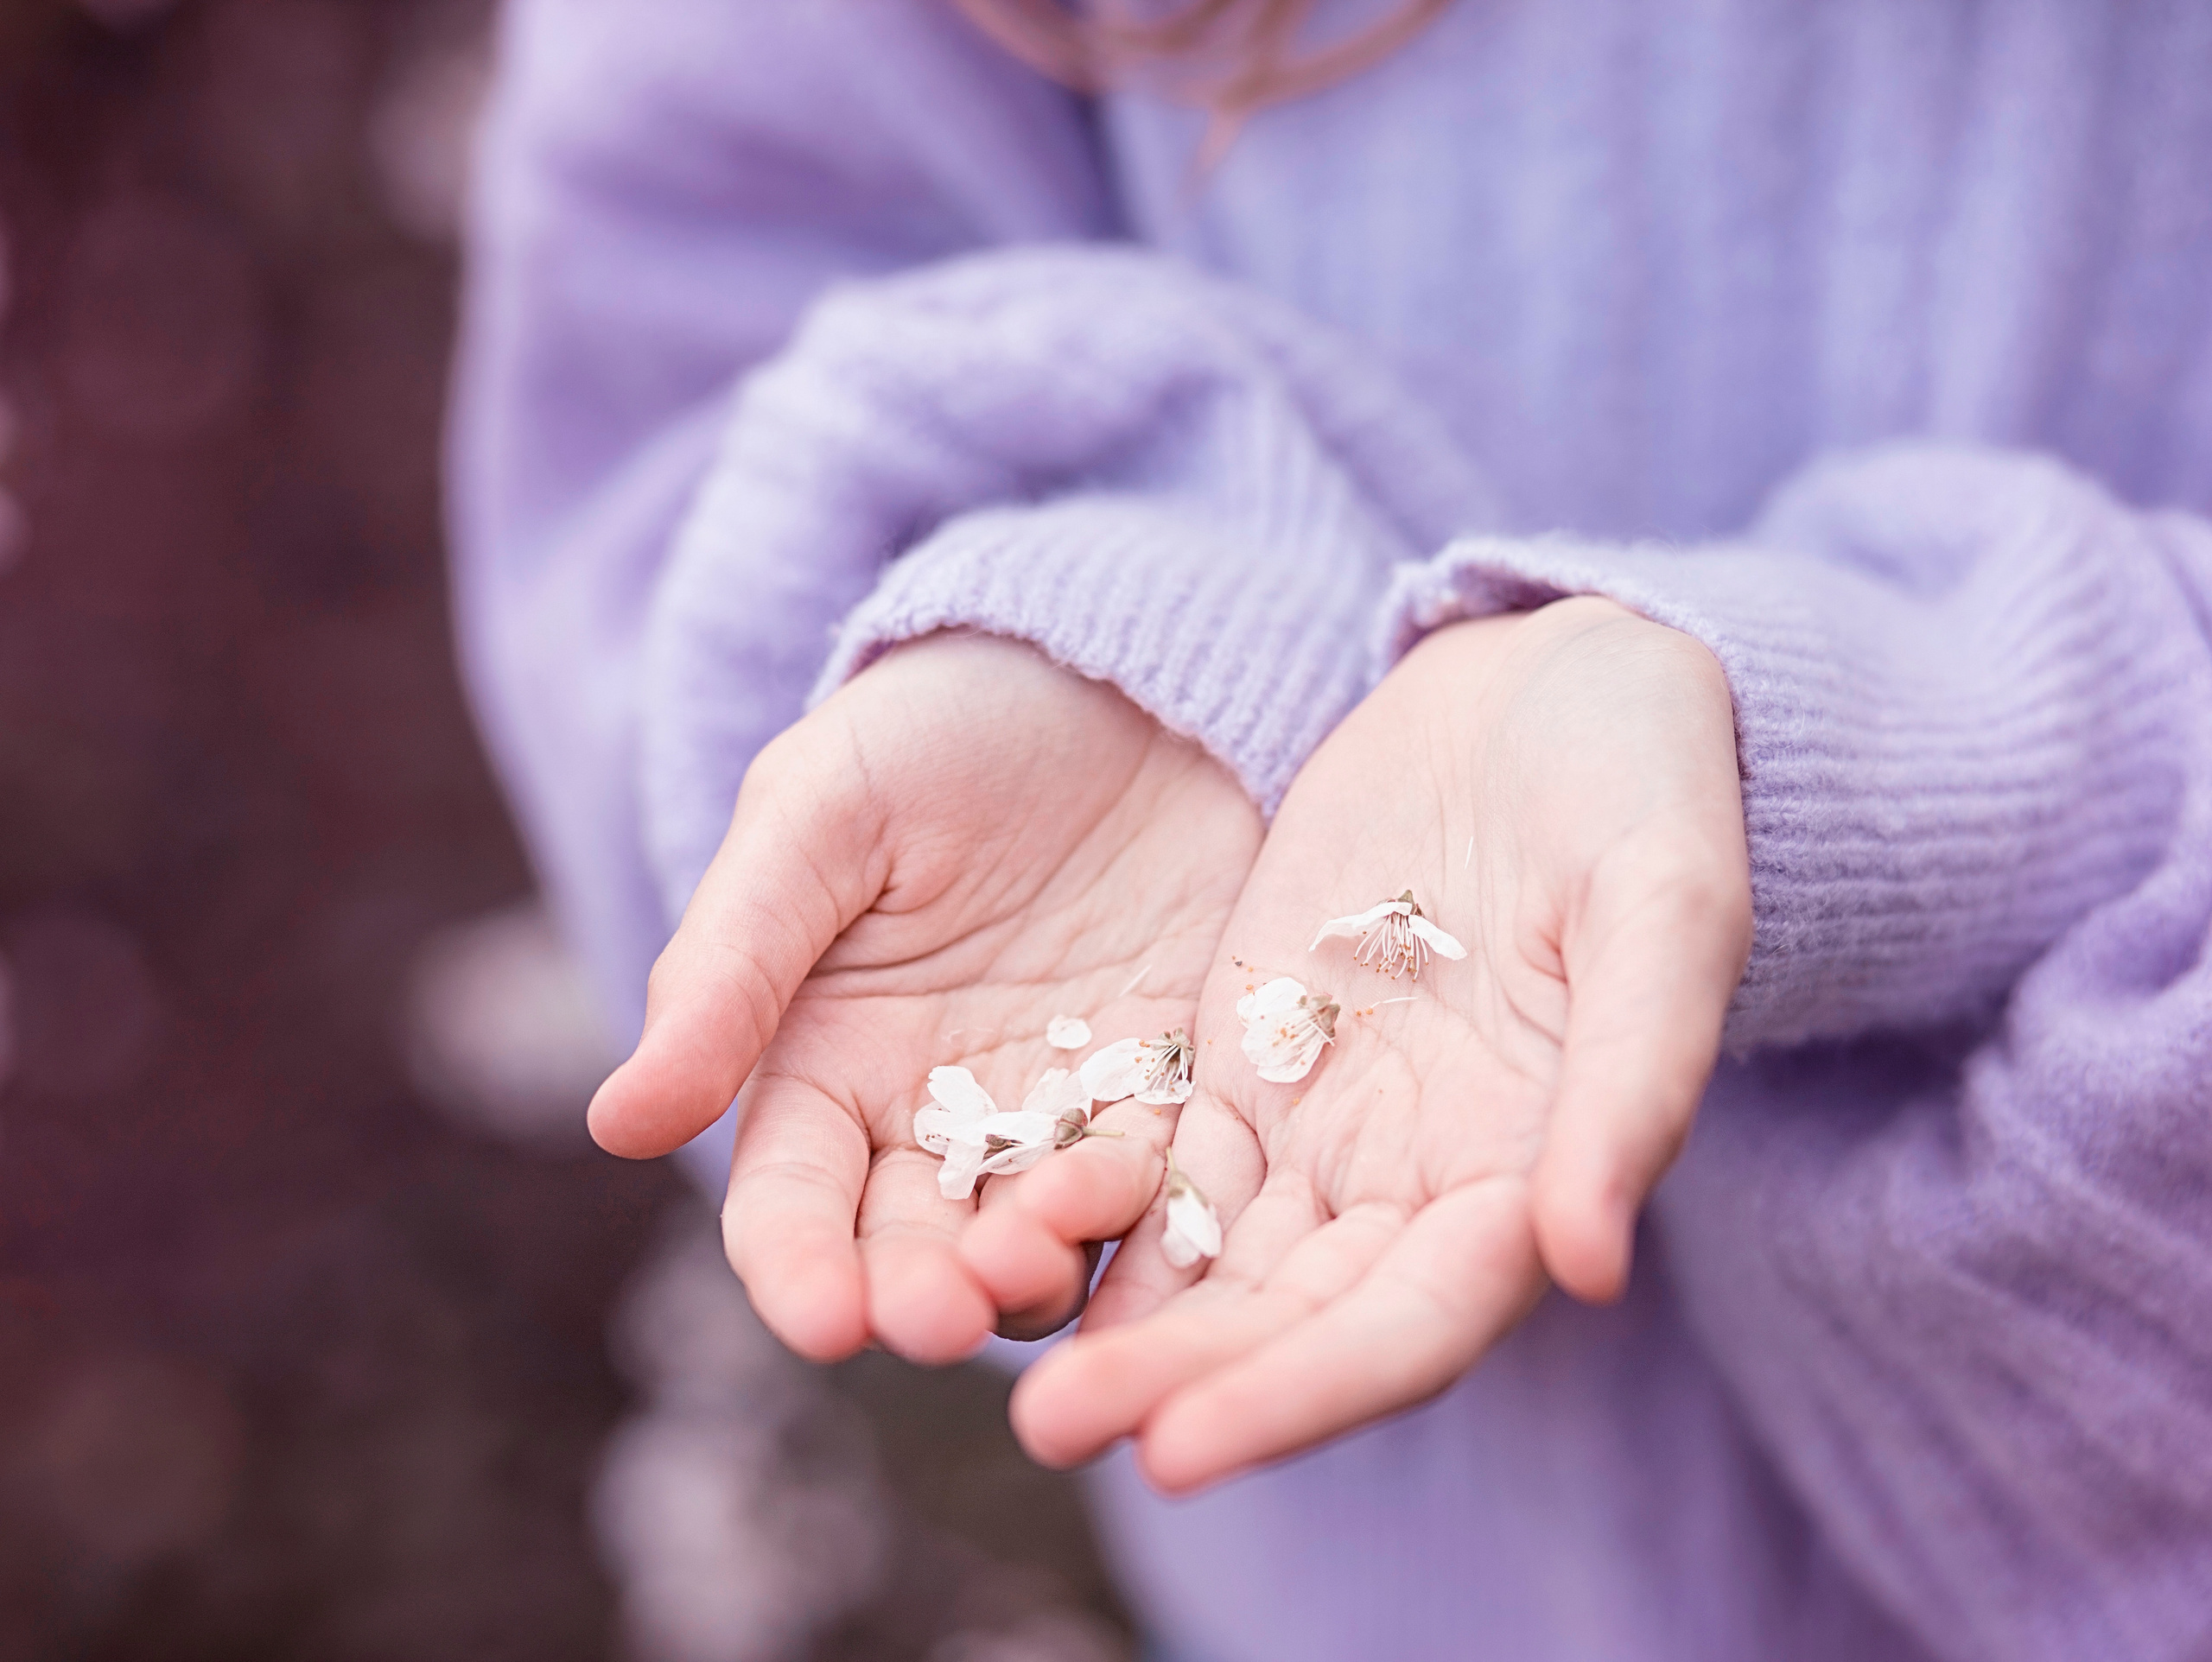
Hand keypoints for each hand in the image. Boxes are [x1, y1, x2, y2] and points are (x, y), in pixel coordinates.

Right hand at [588, 634, 1261, 1363]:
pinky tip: (1140, 1210)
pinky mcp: (1169, 1091)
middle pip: (909, 1251)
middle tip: (939, 1315)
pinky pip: (1155, 1188)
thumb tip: (619, 1123)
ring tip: (1030, 1261)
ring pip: (1031, 1246)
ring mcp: (1055, 1114)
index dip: (794, 1270)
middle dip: (918, 1300)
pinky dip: (1143, 1221)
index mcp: (822, 1062)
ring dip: (1028, 1279)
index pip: (789, 1201)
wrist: (1114, 671)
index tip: (820, 1318)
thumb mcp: (816, 818)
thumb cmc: (935, 730)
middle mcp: (933, 1116)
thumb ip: (728, 967)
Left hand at [1000, 598, 1751, 1488]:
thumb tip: (1586, 1266)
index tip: (1178, 1453)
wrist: (1550, 689)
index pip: (1410, 1325)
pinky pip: (1164, 1158)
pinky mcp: (1247, 1052)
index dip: (1301, 1394)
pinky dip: (1093, 1211)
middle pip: (1291, 1317)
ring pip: (1214, 1259)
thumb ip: (1631, 1082)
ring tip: (1000, 1374)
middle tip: (1048, 1429)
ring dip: (1120, 1326)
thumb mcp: (1664, 907)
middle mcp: (1419, 1180)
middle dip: (1179, 1382)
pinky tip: (996, 1244)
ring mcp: (1325, 1122)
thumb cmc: (1642, 787)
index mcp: (1530, 1172)